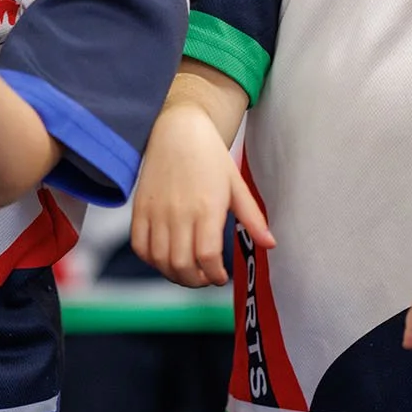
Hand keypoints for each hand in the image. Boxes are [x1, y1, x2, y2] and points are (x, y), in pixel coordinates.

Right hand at [131, 105, 273, 286]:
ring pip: (160, 260)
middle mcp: (179, 212)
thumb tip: (271, 244)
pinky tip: (165, 257)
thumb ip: (252, 218)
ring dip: (174, 274)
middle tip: (205, 278)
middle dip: (196, 281)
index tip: (220, 276)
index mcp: (207, 207)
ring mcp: (157, 211)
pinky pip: (140, 246)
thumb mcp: (236, 185)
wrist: (179, 130)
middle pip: (182, 265)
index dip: (215, 275)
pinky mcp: (140, 208)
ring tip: (187, 271)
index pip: (208, 257)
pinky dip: (151, 260)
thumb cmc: (210, 157)